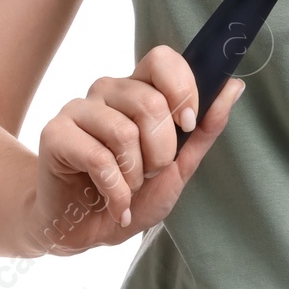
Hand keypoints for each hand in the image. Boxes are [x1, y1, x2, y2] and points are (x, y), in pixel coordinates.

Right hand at [24, 44, 243, 256]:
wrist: (83, 229)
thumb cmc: (131, 193)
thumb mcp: (179, 166)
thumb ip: (205, 128)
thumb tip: (234, 86)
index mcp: (138, 89)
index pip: (162, 59)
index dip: (182, 89)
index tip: (188, 125)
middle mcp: (108, 91)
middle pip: (150, 102)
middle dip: (162, 152)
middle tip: (150, 173)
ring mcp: (78, 110)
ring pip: (125, 131)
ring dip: (136, 174)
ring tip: (128, 187)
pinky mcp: (54, 134)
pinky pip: (98, 158)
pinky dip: (116, 191)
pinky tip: (115, 203)